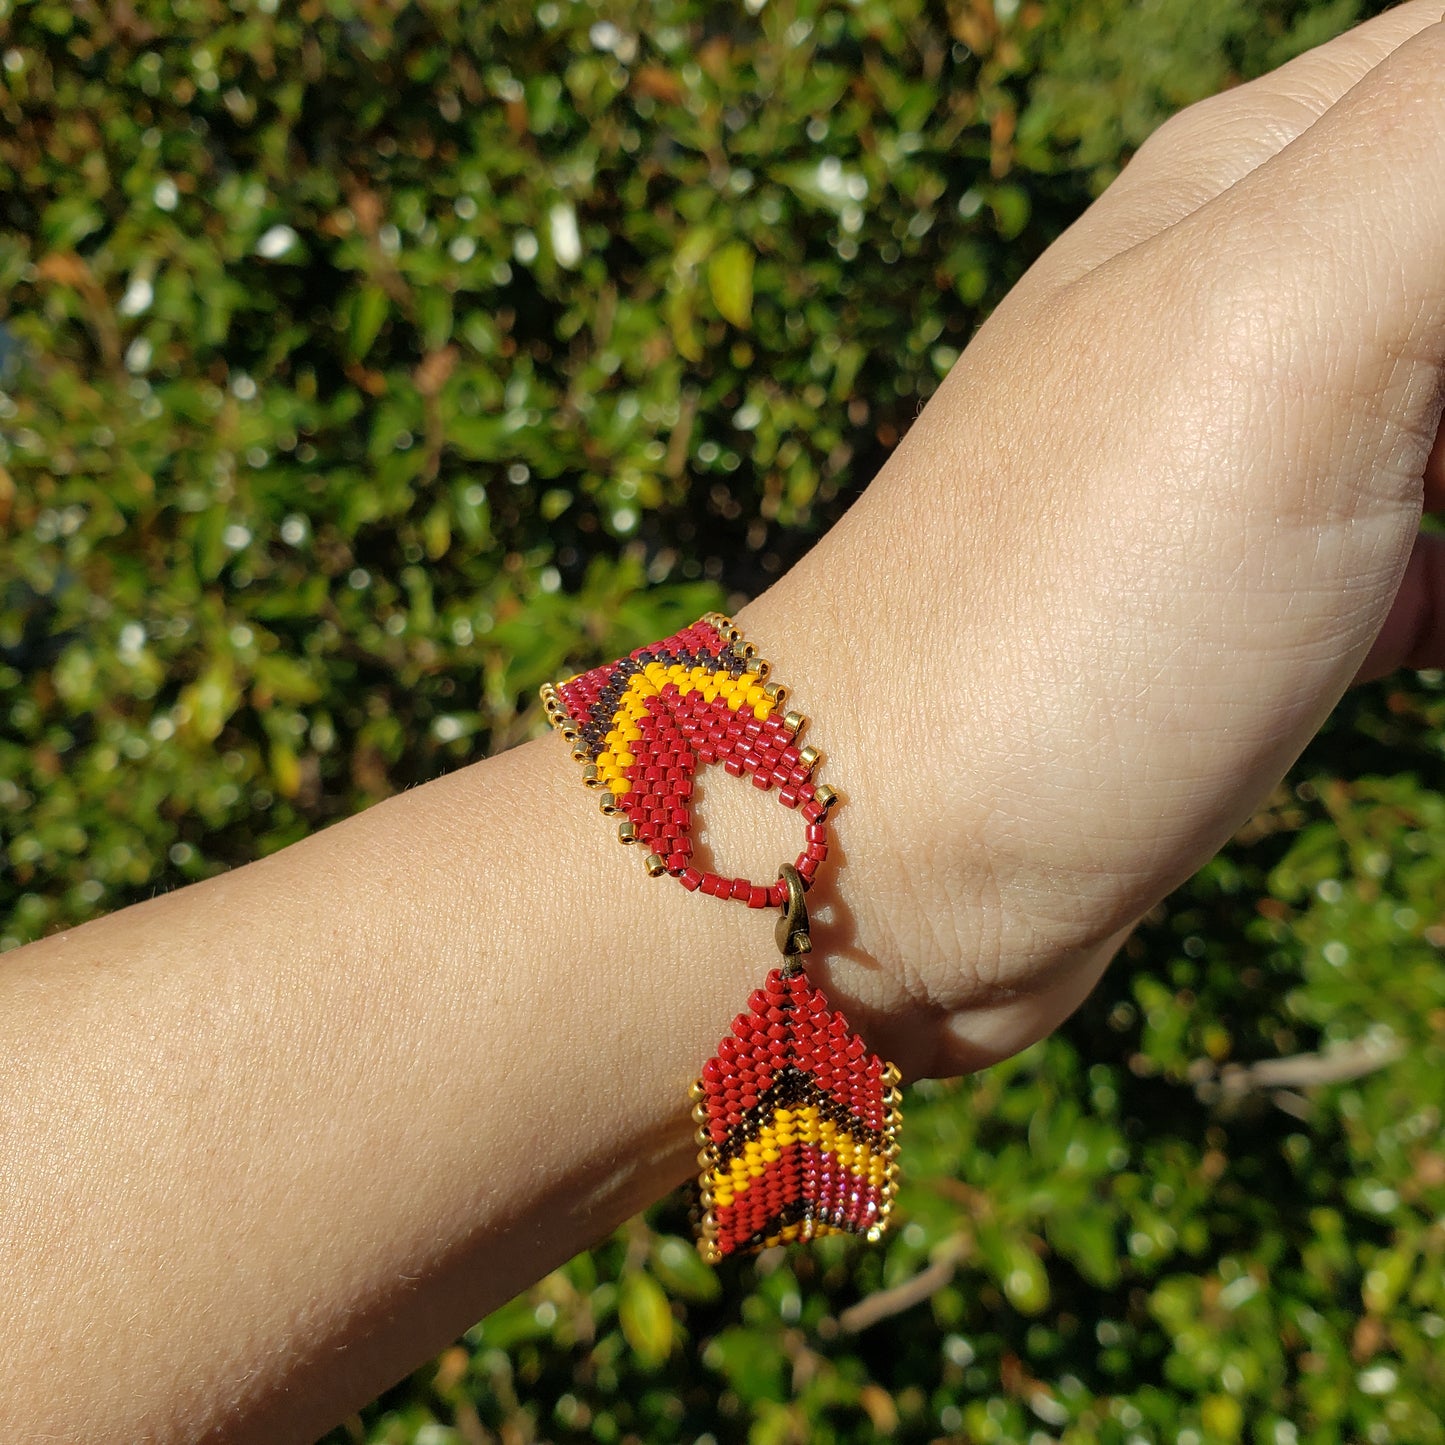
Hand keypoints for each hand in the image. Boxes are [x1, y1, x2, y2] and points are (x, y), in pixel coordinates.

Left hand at [742, 2, 1444, 1079]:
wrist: (890, 854)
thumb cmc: (1060, 608)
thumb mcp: (1276, 324)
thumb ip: (1432, 148)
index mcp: (1250, 183)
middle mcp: (1236, 301)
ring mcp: (1237, 459)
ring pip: (1441, 396)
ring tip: (1438, 530)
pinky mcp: (1249, 600)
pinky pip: (1415, 539)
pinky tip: (1427, 628)